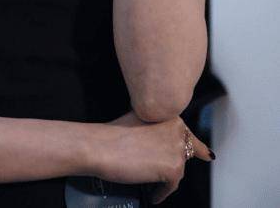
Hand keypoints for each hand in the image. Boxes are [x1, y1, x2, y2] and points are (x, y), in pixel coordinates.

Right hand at [95, 111, 213, 203]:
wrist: (101, 146)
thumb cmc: (113, 135)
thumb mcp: (139, 121)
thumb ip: (157, 128)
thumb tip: (164, 142)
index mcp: (170, 115)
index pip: (188, 134)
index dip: (197, 147)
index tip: (207, 155)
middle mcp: (178, 129)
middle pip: (184, 153)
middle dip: (173, 163)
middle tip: (160, 171)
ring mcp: (177, 148)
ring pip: (178, 169)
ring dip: (165, 178)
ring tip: (150, 181)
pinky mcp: (174, 168)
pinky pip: (172, 185)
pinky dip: (163, 192)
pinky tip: (153, 193)